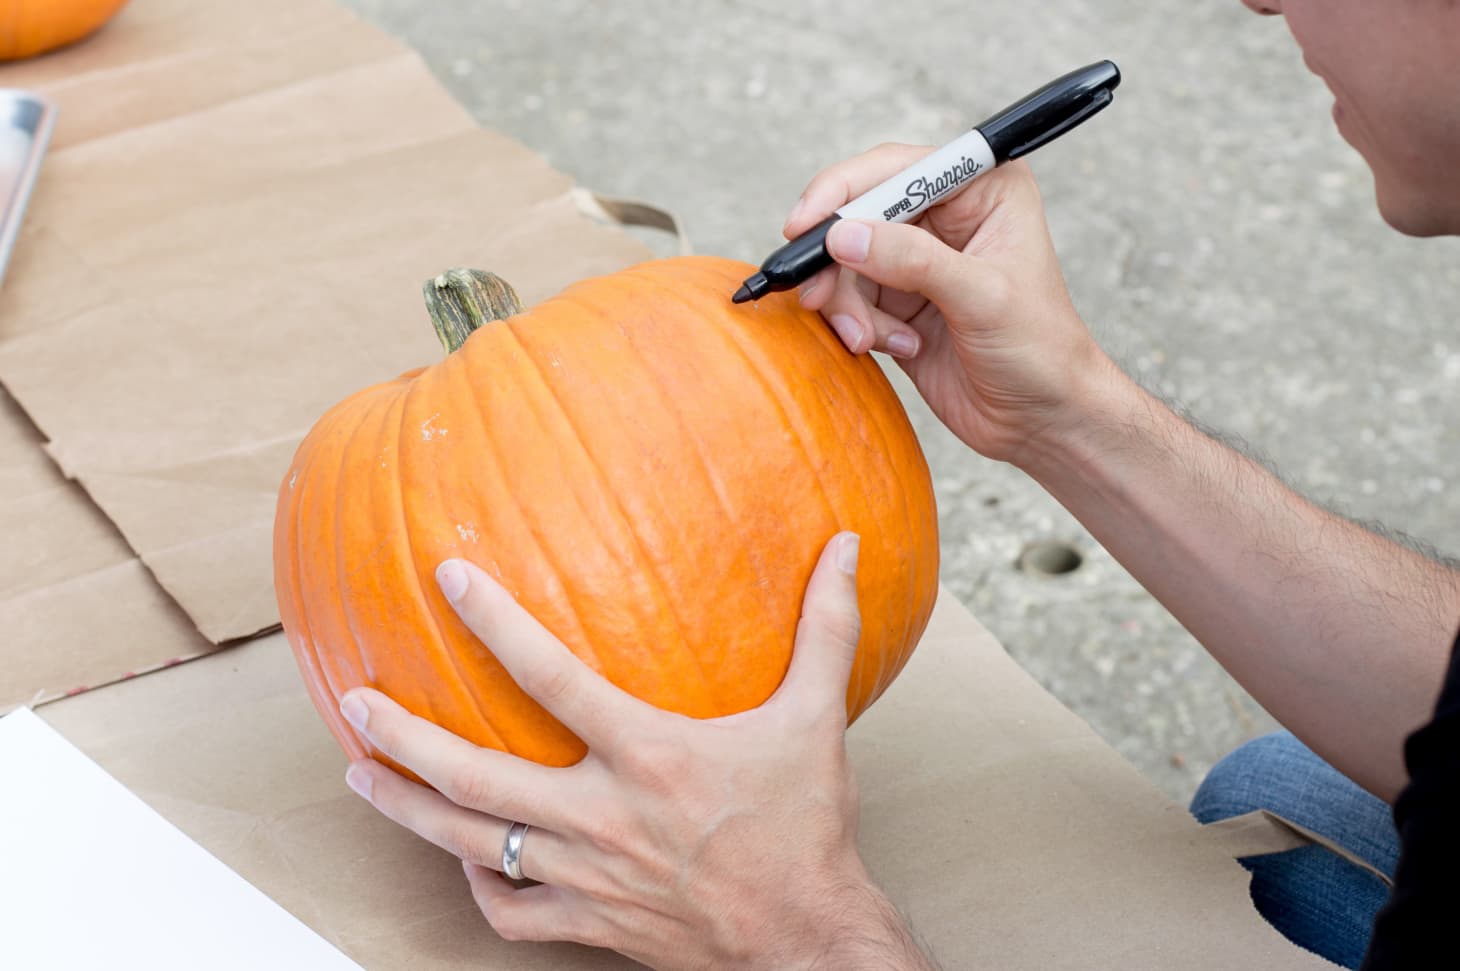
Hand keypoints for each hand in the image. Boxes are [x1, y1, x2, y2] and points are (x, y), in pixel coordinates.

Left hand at [338, 534, 933, 969]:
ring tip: (359, 774)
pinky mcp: (587, 927)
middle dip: (405, 738)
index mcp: (648, 756)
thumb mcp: (818, 719)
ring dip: (408, 809)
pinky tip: (461, 860)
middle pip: (476, 777)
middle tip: (355, 700)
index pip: (552, 678)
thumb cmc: (808, 826)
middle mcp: (601, 817)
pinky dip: (477, 887)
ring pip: (472, 845)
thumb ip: (826, 630)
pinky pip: (509, 915)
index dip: (495, 622)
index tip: (447, 576)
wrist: (807, 941)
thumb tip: (848, 548)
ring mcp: (586, 878)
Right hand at [786, 144, 1114, 467]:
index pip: (897, 170)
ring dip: (848, 303)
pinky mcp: (900, 303)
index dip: (845, 192)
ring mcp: (920, 261)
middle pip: (860, 215)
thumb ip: (912, 261)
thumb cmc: (1040, 351)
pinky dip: (860, 326)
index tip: (805, 225)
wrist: (1042, 421)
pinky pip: (852, 300)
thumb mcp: (982, 298)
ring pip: (848, 262)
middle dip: (838, 260)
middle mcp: (948, 217)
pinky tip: (902, 347)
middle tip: (818, 296)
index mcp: (982, 191)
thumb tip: (843, 236)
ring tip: (868, 339)